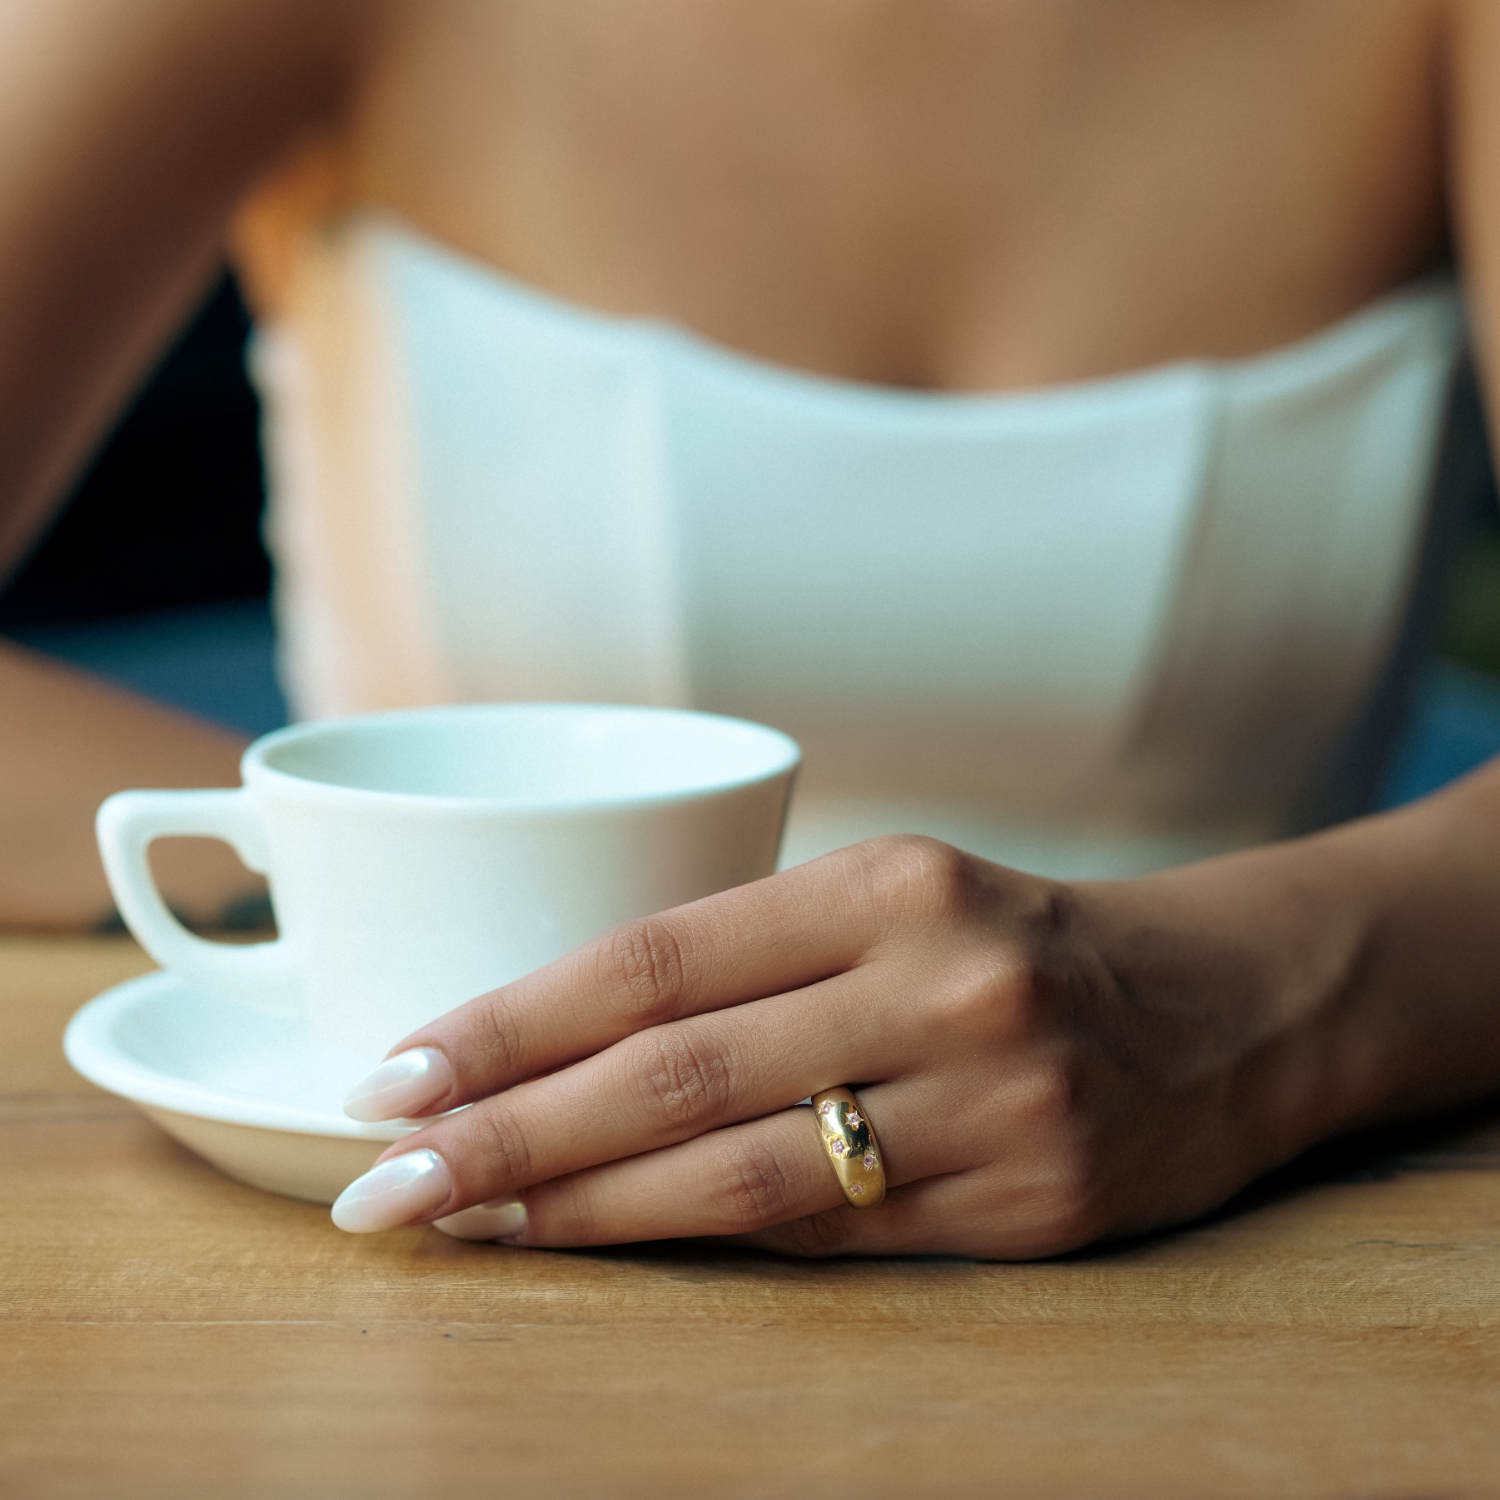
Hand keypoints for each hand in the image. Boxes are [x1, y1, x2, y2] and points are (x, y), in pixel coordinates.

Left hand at [328, 833, 1373, 1256]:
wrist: (1217, 1008)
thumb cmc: (1009, 941)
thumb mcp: (893, 895)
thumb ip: (750, 956)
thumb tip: (552, 1041)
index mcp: (891, 881)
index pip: (660, 955)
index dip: (514, 1019)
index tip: (399, 1069)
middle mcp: (944, 986)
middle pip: (678, 1076)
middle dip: (509, 1132)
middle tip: (384, 1179)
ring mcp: (993, 1109)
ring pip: (740, 1178)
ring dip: (581, 1211)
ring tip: (462, 1225)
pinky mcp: (1028, 1212)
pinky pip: (826, 1243)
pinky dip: (697, 1247)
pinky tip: (607, 1249)